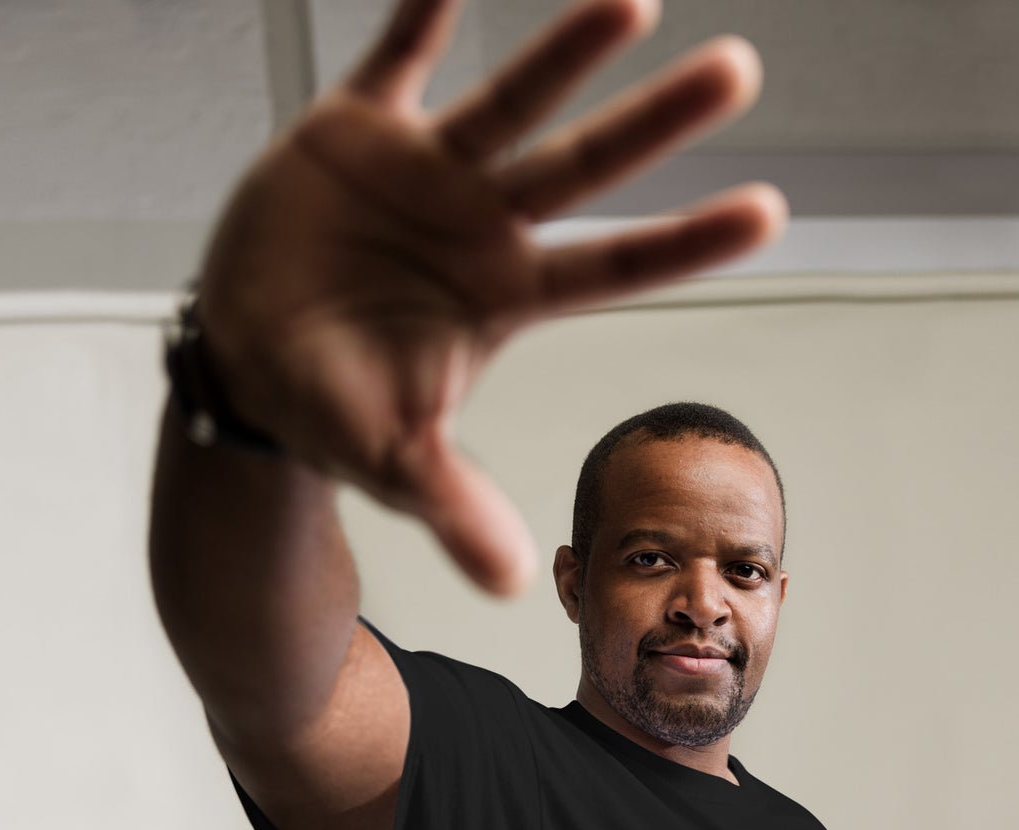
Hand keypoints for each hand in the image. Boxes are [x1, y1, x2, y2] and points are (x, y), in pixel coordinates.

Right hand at [193, 0, 787, 595]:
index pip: (614, 268)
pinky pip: (396, 55)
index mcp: (504, 297)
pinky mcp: (354, 131)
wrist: (249, 360)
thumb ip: (455, 507)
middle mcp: (481, 226)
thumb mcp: (394, 463)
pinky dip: (424, 10)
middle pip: (584, 169)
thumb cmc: (334, 409)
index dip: (686, 243)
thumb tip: (511, 583)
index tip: (770, 213)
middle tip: (740, 73)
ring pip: (510, 100)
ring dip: (567, 51)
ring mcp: (424, 173)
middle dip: (656, 123)